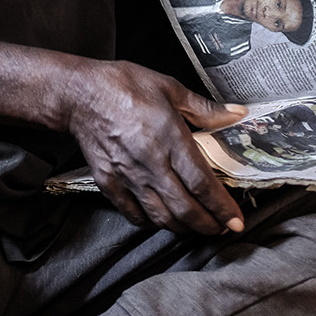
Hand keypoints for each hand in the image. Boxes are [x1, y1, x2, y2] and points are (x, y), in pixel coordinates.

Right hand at [61, 60, 246, 234]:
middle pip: (185, 209)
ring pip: (161, 217)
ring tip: (196, 227)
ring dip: (183, 228)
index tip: (235, 221)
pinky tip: (161, 219)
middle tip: (220, 229)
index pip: (203, 185)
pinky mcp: (109, 182)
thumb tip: (236, 114)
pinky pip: (133, 214)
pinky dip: (150, 223)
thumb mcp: (170, 88)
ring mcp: (128, 176)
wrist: (79, 94)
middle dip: (208, 225)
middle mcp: (151, 163)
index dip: (222, 208)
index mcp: (170, 139)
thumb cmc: (123, 86)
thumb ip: (205, 108)